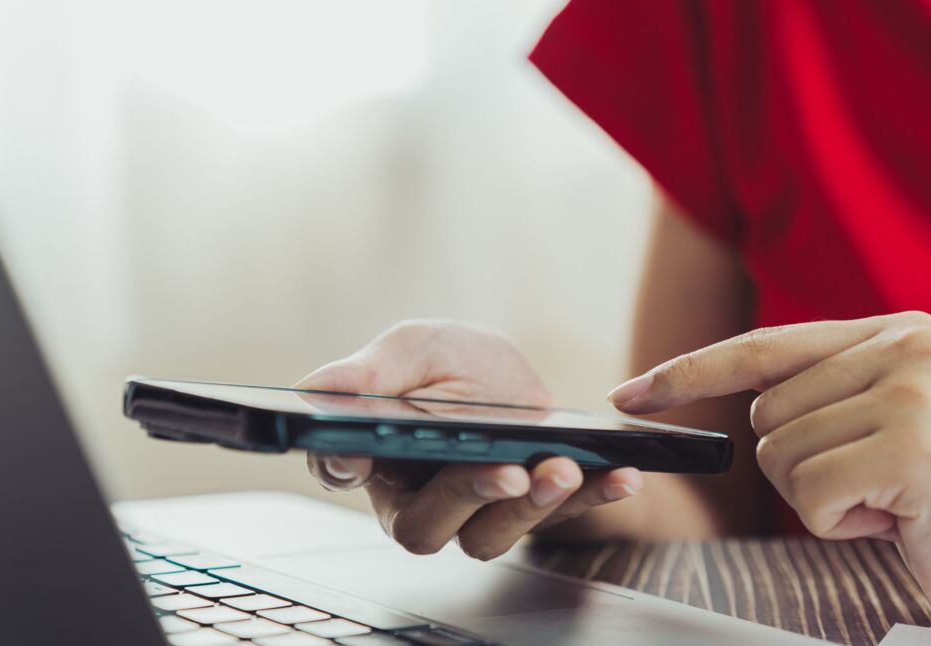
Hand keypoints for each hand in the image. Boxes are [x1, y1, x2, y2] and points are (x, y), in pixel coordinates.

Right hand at [300, 320, 642, 559]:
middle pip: (425, 524)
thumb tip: (312, 389)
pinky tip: (617, 476)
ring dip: (531, 507)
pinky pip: (557, 516)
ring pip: (489, 534)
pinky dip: (591, 497)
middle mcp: (416, 498)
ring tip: (562, 470)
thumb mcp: (413, 350)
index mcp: (370, 457)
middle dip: (469, 496)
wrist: (509, 372)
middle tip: (507, 472)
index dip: (345, 465)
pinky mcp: (528, 511)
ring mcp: (474, 512)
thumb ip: (370, 373)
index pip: (339, 469)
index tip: (363, 450)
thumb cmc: (446, 361)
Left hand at [608, 311, 930, 641]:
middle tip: (872, 485)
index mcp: (897, 329)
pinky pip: (806, 496)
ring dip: (822, 498)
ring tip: (889, 501)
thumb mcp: (882, 420)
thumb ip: (821, 389)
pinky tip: (895, 522)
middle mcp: (907, 345)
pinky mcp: (911, 449)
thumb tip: (725, 386)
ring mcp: (913, 392)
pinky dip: (836, 525)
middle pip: (763, 414)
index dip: (689, 373)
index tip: (630, 395)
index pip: (764, 347)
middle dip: (800, 467)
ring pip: (778, 458)